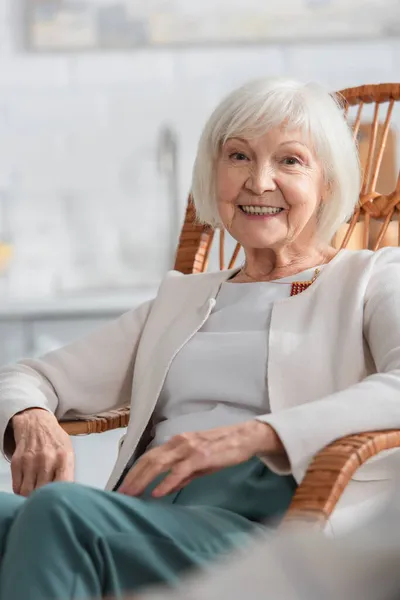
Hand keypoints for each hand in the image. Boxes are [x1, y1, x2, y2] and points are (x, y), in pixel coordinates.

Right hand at [10, 408, 74, 496]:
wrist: (36, 424)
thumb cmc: (55, 441)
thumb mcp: (68, 452)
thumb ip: (68, 473)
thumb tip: (68, 495)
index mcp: (64, 458)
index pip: (62, 486)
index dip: (59, 498)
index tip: (59, 502)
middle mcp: (46, 459)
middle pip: (43, 492)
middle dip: (44, 499)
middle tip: (46, 501)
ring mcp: (30, 461)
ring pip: (28, 492)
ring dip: (31, 497)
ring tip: (36, 494)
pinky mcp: (17, 462)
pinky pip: (17, 487)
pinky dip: (21, 492)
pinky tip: (28, 487)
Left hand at [118, 420, 283, 497]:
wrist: (243, 438)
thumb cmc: (221, 451)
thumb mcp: (198, 464)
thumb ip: (181, 475)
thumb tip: (163, 489)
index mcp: (176, 443)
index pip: (149, 456)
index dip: (134, 471)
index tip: (123, 487)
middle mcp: (178, 442)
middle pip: (149, 459)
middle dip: (132, 477)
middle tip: (119, 494)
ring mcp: (189, 447)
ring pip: (159, 463)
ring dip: (143, 480)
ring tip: (131, 494)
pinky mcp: (201, 455)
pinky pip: (179, 470)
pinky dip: (166, 481)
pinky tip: (157, 492)